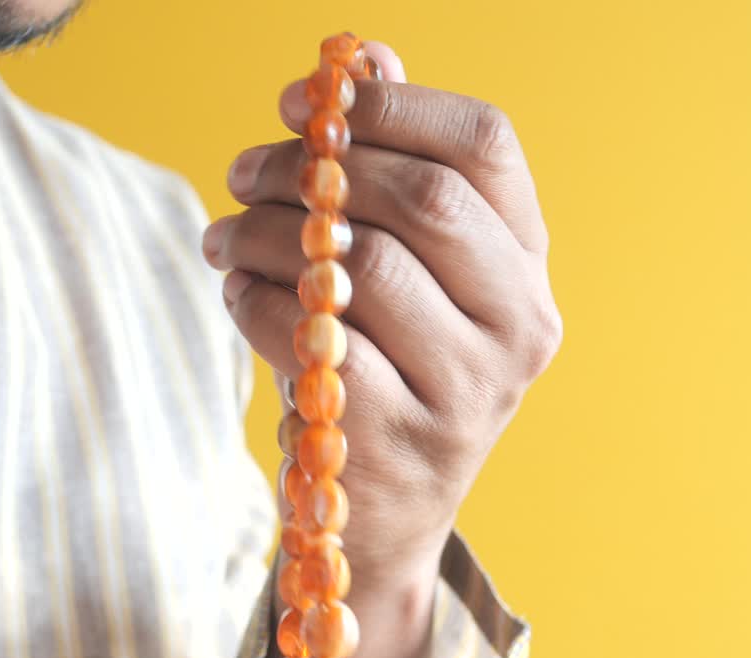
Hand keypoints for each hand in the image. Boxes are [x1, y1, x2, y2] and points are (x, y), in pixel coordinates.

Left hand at [202, 42, 561, 588]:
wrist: (384, 511)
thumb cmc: (390, 365)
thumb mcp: (408, 271)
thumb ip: (392, 165)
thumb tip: (363, 53)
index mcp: (526, 263)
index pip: (485, 144)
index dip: (391, 103)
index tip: (306, 103)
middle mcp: (520, 323)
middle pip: (424, 200)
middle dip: (310, 168)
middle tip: (240, 171)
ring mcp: (469, 390)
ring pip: (359, 268)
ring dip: (267, 237)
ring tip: (225, 239)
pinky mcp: (401, 442)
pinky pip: (313, 341)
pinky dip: (257, 304)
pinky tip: (241, 297)